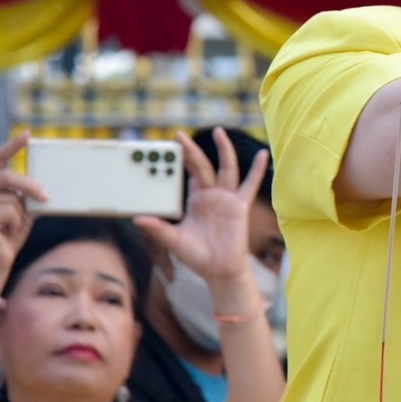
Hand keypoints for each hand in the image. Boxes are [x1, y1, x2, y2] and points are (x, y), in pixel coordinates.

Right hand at [0, 133, 43, 277]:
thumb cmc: (9, 235)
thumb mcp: (22, 210)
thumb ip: (26, 195)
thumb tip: (46, 184)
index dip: (12, 146)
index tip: (28, 135)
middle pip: (8, 176)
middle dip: (30, 186)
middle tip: (47, 197)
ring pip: (13, 199)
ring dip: (21, 215)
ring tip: (10, 227)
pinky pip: (11, 212)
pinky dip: (16, 223)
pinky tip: (5, 232)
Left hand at [134, 129, 267, 288]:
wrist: (219, 270)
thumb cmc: (198, 256)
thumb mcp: (174, 240)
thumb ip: (158, 229)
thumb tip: (137, 219)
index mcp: (196, 201)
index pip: (186, 176)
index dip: (177, 163)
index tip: (166, 148)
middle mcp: (211, 196)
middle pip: (202, 166)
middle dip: (192, 151)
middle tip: (179, 134)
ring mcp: (227, 199)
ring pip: (226, 168)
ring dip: (223, 150)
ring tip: (219, 131)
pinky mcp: (240, 205)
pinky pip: (250, 184)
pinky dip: (258, 169)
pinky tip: (263, 154)